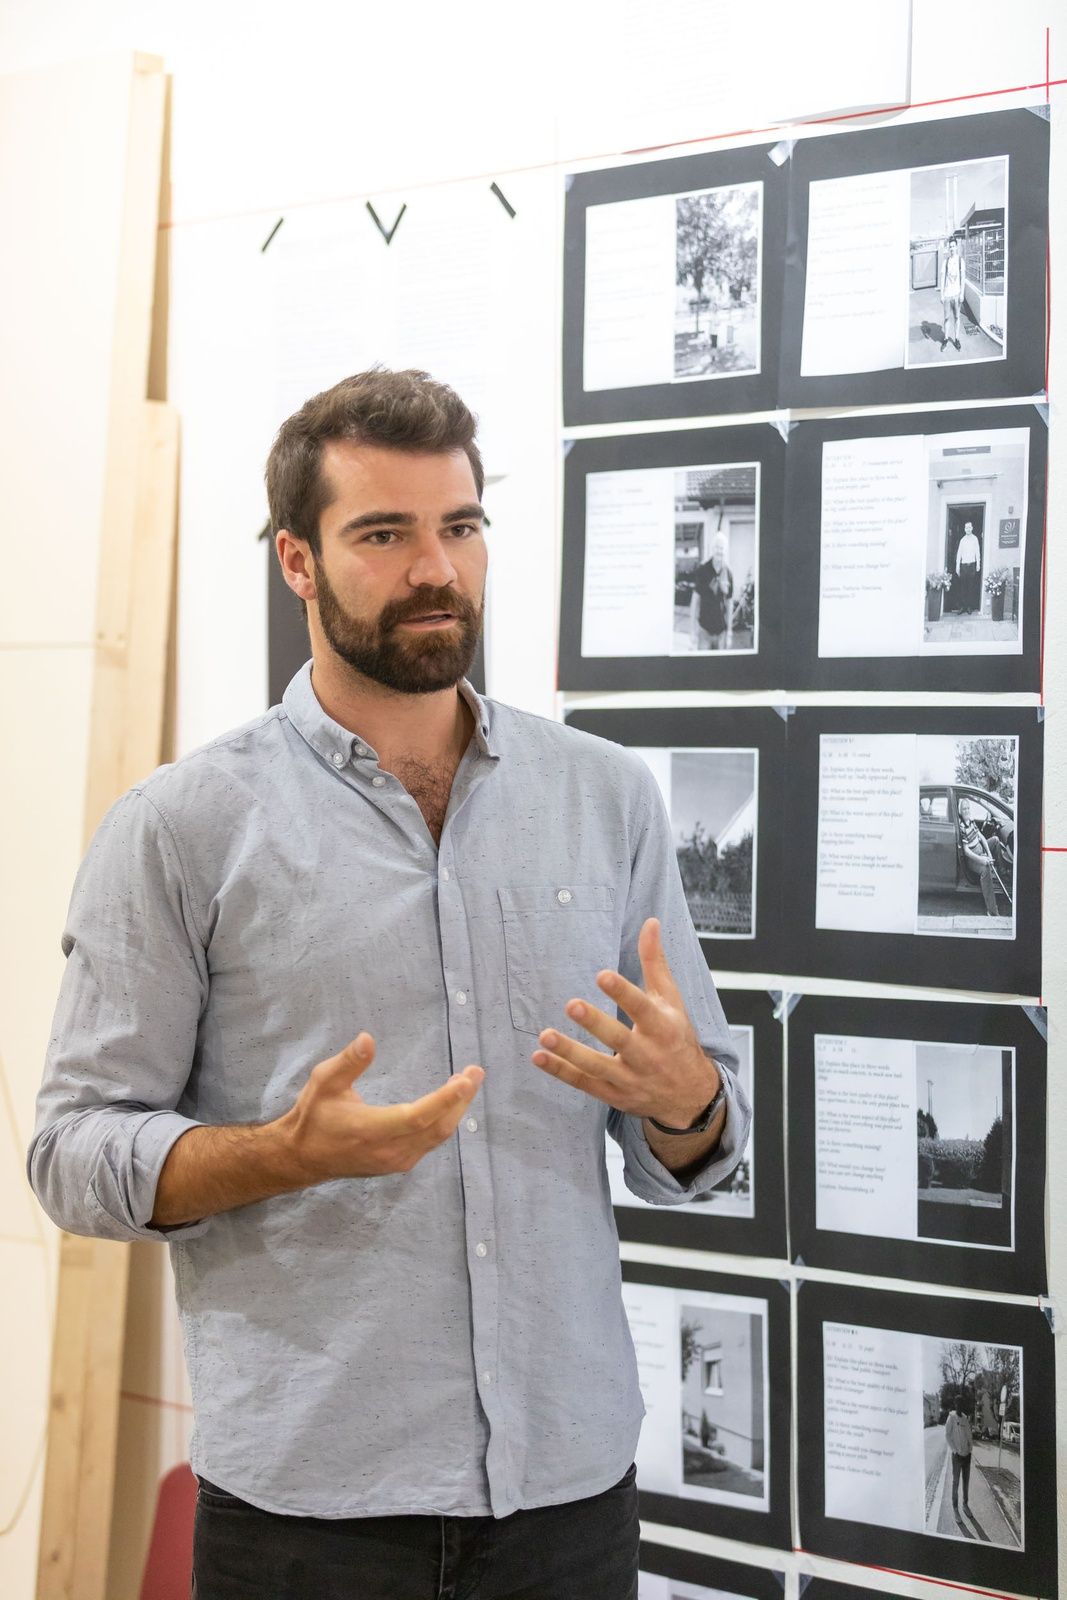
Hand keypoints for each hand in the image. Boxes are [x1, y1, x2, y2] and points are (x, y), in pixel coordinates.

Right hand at [282, 1032, 483, 1180]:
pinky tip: (451, 1102)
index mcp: (370, 1129)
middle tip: (475, 1072)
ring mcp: (396, 1161)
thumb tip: (369, 1038)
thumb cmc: (314, 1116)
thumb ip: (349, 1062)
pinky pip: (431, 1142)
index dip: (444, 1099)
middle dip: (461, 1100)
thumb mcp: (324, 1082)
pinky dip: (445, 1121)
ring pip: (438, 1136)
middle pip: (437, 1127)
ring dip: (456, 1109)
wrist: (303, 1157)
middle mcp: (388, 1150)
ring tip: (468, 1081)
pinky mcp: (399, 1164)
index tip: (465, 1079)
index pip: (416, 1117)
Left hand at [532, 918, 719, 1127]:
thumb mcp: (671, 1000)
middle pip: (619, 1039)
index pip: (642, 1008)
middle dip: (595, 1024)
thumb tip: (650, 922)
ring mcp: (630, 1078)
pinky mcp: (614, 1095)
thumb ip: (655, 962)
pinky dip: (562, 1072)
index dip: (623, 992)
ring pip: (597, 1066)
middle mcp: (647, 1055)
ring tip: (545, 1036)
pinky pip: (584, 1083)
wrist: (690, 1095)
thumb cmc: (677, 1038)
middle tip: (572, 1005)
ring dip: (570, 1052)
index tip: (602, 975)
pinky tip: (539, 1057)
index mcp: (663, 1027)